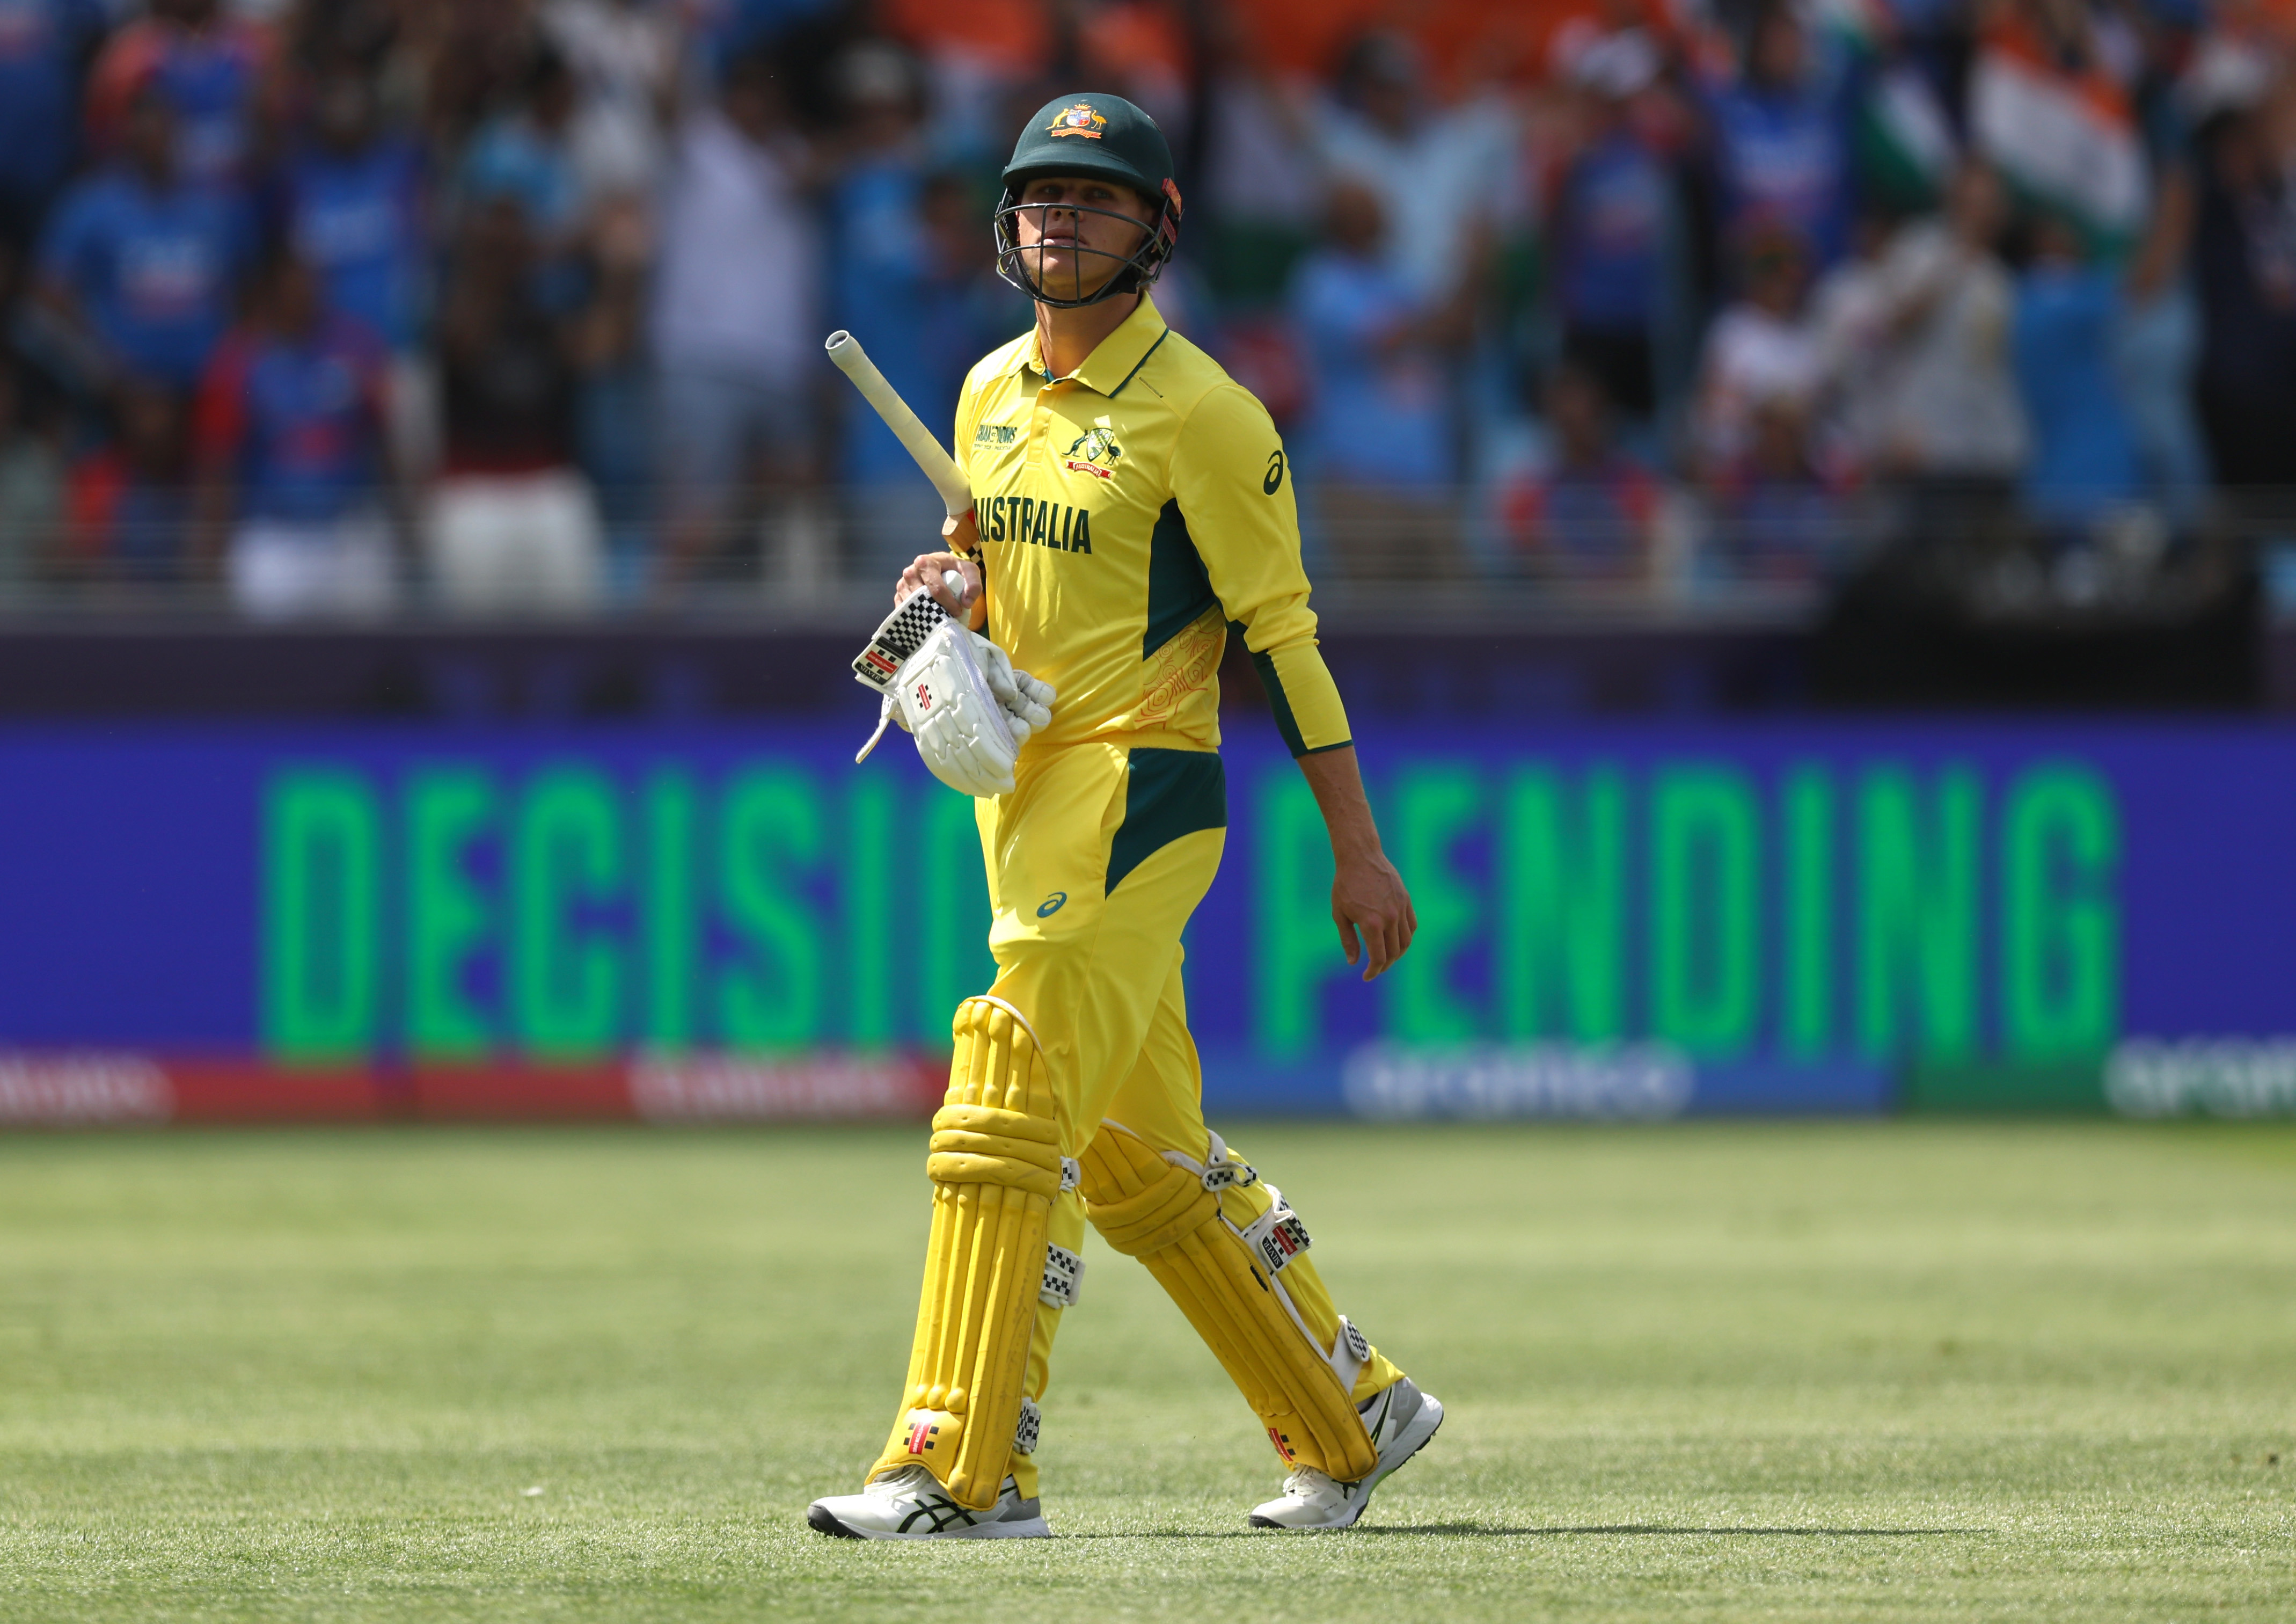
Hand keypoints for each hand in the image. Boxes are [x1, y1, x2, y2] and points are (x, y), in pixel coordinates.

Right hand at [897, 515, 981, 621]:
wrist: (941, 570)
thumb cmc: (955, 570)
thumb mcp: (969, 571)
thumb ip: (974, 584)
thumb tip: (966, 602)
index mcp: (925, 562)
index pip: (936, 589)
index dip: (949, 603)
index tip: (959, 611)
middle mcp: (910, 572)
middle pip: (922, 599)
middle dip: (937, 611)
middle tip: (949, 617)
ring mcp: (902, 585)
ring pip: (912, 607)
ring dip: (926, 616)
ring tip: (940, 618)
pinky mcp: (898, 596)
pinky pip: (904, 611)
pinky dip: (916, 618)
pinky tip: (928, 619)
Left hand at [1332, 843, 1414, 981]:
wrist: (1360, 857)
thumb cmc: (1345, 885)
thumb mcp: (1340, 914)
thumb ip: (1348, 940)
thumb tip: (1354, 962)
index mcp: (1372, 924)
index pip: (1379, 958)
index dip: (1374, 971)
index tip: (1367, 976)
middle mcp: (1390, 918)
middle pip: (1394, 953)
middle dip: (1384, 965)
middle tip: (1375, 969)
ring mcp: (1401, 909)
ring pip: (1406, 941)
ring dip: (1398, 954)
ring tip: (1387, 957)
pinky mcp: (1406, 900)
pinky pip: (1411, 926)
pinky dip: (1406, 937)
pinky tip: (1396, 940)